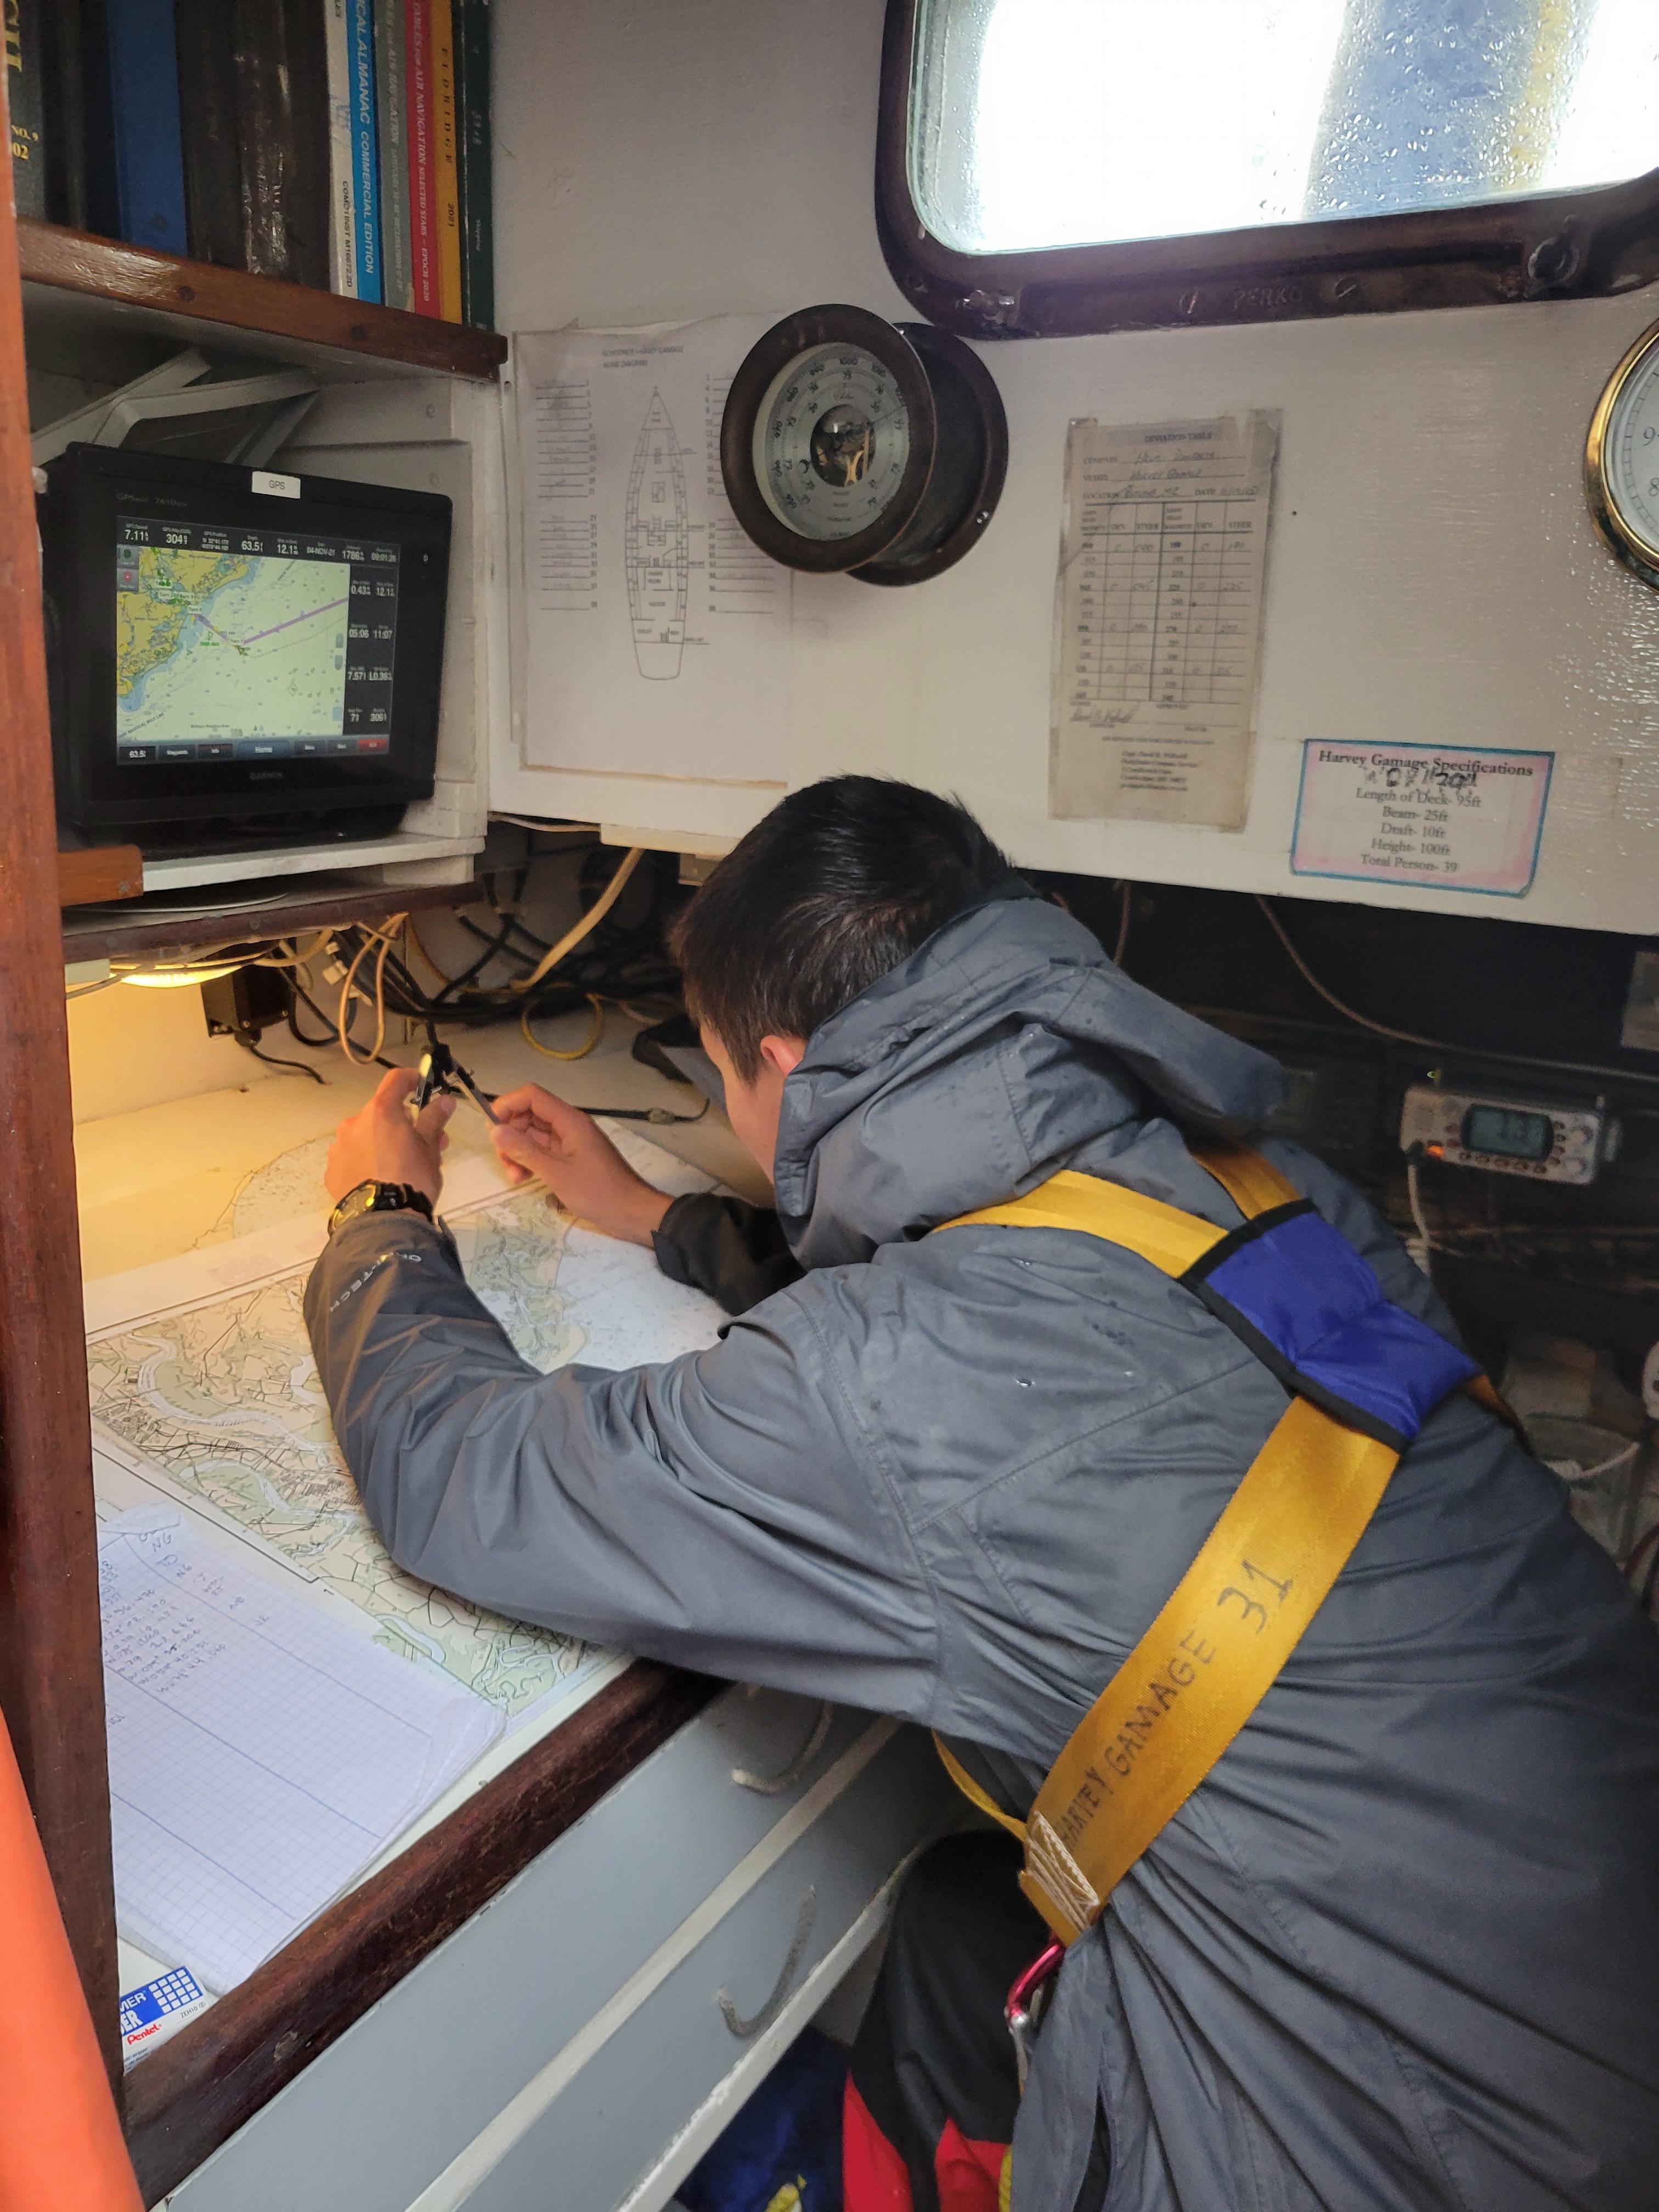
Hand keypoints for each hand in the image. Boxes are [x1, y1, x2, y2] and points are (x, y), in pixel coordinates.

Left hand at [325, 1067, 454, 1204]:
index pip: (396, 1080)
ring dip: (381, 1142)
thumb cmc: (412, 1178)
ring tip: (398, 1166)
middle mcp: (354, 1123)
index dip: (412, 1078)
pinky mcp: (331, 1171)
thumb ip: (434, 1119)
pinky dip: (364, 1162)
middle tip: (423, 1143)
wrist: (383, 1220)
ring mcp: (339, 1147)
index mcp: (381, 1111)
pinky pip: (351, 1158)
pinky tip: (378, 1179)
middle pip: (381, 1113)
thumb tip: (445, 1100)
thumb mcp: (430, 1148)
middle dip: (402, 1123)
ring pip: (364, 1136)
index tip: (423, 1085)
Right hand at [491, 1084, 670, 1246]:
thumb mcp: (556, 1172)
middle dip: (511, 1136)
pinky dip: (531, 1161)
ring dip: (519, 1153)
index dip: (508, 1105)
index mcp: (569, 1120)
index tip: (491, 1128)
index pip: (532, 1096)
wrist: (631, 1212)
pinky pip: (543, 1150)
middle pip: (529, 1116)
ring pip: (533, 1135)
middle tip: (506, 1163)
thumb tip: (495, 1130)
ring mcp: (570, 1141)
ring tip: (517, 1178)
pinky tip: (526, 1179)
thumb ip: (524, 1150)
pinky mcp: (571, 1157)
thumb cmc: (597, 1191)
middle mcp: (569, 1125)